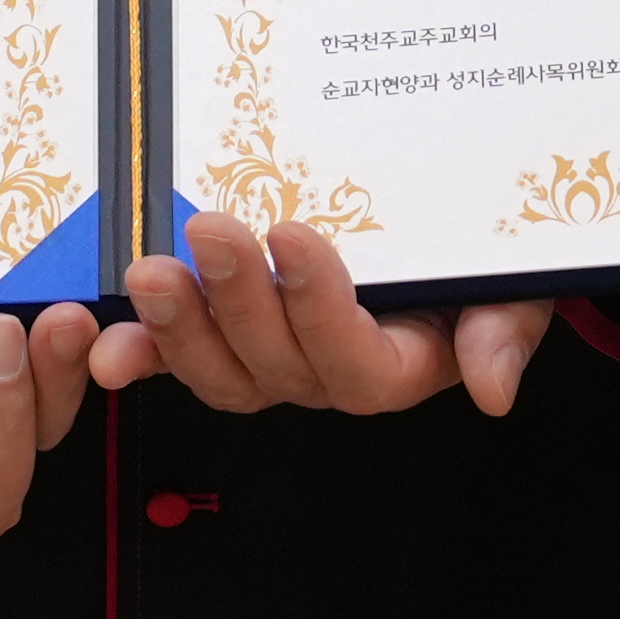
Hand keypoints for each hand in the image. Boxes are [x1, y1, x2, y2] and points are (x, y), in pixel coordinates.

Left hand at [83, 212, 547, 419]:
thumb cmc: (478, 258)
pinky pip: (177, 358)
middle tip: (212, 229)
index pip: (353, 359)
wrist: (446, 231)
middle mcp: (323, 374)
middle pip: (274, 362)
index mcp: (394, 366)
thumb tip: (493, 389)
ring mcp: (268, 360)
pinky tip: (108, 341)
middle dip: (237, 298)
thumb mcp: (511, 284)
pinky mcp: (221, 338)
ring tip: (150, 273)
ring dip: (179, 327)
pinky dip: (141, 352)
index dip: (319, 305)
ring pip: (219, 369)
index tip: (294, 233)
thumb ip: (503, 331)